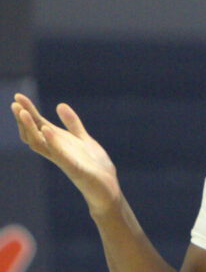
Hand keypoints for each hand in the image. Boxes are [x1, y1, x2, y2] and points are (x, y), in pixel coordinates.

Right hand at [11, 94, 120, 216]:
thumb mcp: (84, 139)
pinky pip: (61, 156)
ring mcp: (65, 161)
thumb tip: (59, 105)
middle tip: (14, 103)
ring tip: (23, 112)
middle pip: (34, 135)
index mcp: (60, 144)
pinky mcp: (77, 170)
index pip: (39, 127)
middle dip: (24, 120)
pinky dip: (54, 143)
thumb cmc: (94, 166)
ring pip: (41, 145)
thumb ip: (72, 124)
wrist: (108, 189)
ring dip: (31, 129)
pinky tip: (47, 130)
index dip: (28, 113)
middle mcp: (58, 152)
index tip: (18, 98)